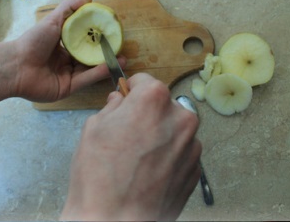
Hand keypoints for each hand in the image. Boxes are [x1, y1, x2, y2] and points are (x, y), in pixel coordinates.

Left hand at [11, 0, 125, 101]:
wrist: (16, 65)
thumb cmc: (33, 41)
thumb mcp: (52, 20)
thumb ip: (69, 8)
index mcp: (60, 46)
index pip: (82, 42)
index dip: (96, 38)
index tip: (111, 33)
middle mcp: (64, 61)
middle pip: (88, 57)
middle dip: (104, 53)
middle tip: (120, 48)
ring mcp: (66, 75)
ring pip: (89, 69)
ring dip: (105, 64)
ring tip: (122, 58)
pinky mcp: (67, 88)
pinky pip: (85, 80)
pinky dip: (97, 74)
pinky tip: (110, 66)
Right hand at [61, 73, 201, 220]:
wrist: (115, 220)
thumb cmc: (100, 176)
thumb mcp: (94, 128)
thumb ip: (112, 107)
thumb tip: (119, 100)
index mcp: (154, 100)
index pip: (145, 81)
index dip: (132, 89)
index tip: (127, 96)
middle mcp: (180, 118)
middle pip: (163, 105)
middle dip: (147, 113)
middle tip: (129, 132)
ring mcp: (191, 145)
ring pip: (174, 128)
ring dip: (160, 134)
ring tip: (138, 156)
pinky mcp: (195, 169)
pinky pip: (181, 151)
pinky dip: (168, 154)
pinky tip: (149, 170)